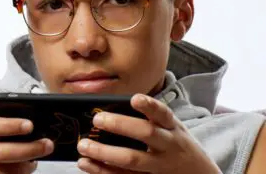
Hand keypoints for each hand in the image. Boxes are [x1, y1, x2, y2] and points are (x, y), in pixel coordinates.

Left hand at [76, 94, 220, 173]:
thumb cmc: (180, 148)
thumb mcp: (175, 131)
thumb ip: (154, 122)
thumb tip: (115, 112)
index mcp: (173, 129)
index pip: (163, 114)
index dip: (149, 106)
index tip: (134, 99)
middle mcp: (168, 146)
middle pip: (146, 134)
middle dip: (121, 125)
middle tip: (97, 119)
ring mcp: (160, 166)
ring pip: (132, 160)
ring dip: (105, 153)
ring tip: (84, 146)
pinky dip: (103, 172)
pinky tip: (88, 165)